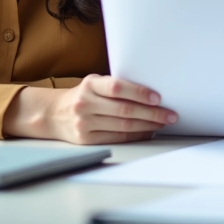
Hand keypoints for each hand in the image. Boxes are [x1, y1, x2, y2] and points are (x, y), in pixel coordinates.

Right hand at [4, 75, 176, 143]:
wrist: (53, 114)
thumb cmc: (83, 95)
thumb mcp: (94, 83)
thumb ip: (115, 86)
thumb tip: (150, 93)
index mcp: (90, 84)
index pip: (118, 87)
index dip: (139, 92)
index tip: (158, 97)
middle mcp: (85, 103)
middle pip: (125, 110)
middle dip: (152, 113)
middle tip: (170, 114)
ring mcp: (84, 123)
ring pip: (123, 126)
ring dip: (148, 126)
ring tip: (163, 123)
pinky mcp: (86, 139)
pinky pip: (117, 138)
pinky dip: (136, 135)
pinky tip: (148, 131)